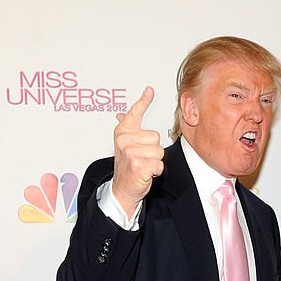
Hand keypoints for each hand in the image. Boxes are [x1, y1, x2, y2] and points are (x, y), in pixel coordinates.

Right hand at [112, 86, 163, 218]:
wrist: (122, 190)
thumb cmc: (127, 167)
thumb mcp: (125, 146)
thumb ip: (127, 129)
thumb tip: (121, 114)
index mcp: (122, 132)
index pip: (135, 113)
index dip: (143, 101)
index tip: (150, 90)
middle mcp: (125, 140)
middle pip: (156, 137)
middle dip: (153, 150)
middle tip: (142, 159)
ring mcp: (130, 153)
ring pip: (159, 152)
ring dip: (155, 162)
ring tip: (143, 166)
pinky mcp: (138, 166)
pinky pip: (159, 164)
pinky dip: (156, 171)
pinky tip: (145, 173)